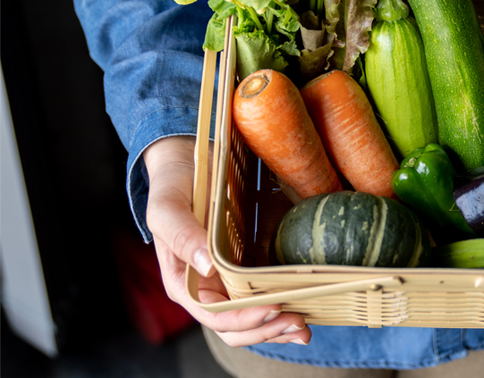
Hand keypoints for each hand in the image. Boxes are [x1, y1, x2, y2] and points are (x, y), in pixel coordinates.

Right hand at [143, 136, 311, 346]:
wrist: (189, 162)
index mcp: (183, 282)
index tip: (272, 307)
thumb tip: (207, 267)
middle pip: (235, 327)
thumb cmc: (174, 185)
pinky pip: (264, 296)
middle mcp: (206, 288)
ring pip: (251, 319)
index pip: (213, 315)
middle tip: (298, 322)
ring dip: (278, 328)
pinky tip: (306, 310)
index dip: (243, 319)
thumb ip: (182, 235)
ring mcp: (227, 280)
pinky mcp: (246, 267)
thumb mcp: (168, 207)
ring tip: (305, 327)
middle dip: (266, 330)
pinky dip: (284, 308)